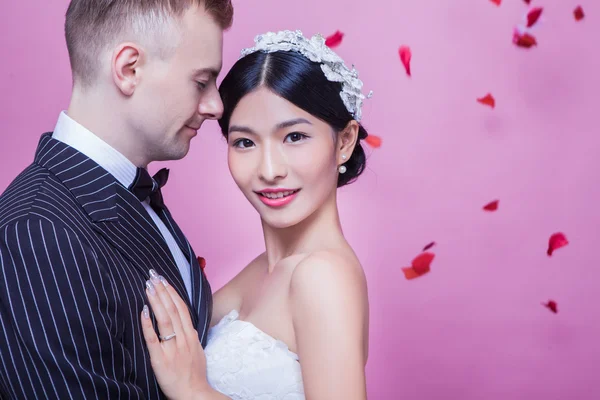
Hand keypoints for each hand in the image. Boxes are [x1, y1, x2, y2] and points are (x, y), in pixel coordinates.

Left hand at [140, 269, 210, 399]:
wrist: (193, 393)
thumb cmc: (194, 373)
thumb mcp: (197, 349)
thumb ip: (189, 334)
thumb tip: (183, 321)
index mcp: (191, 335)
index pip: (181, 308)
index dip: (172, 292)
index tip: (164, 279)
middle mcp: (183, 338)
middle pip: (173, 309)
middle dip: (163, 290)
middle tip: (153, 275)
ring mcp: (172, 348)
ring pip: (165, 319)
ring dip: (156, 301)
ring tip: (148, 286)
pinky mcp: (160, 359)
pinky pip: (153, 339)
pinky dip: (148, 324)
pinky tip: (143, 312)